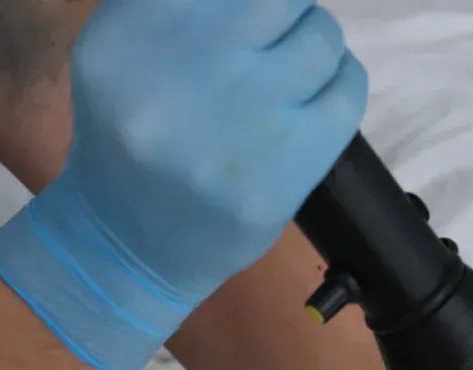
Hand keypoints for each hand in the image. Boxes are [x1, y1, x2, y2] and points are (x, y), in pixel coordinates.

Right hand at [0, 0, 366, 369]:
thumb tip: (270, 0)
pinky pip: (346, 94)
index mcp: (132, 32)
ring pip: (320, 39)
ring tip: (296, 70)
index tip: (258, 17)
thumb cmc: (134, 133)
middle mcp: (182, 73)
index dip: (255, 2)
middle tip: (276, 35)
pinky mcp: (279, 177)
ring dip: (317, 44)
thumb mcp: (127, 48)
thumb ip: (186, 6)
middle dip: (287, 12)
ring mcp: (237, 128)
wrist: (129, 242)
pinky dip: (343, 82)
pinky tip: (320, 95)